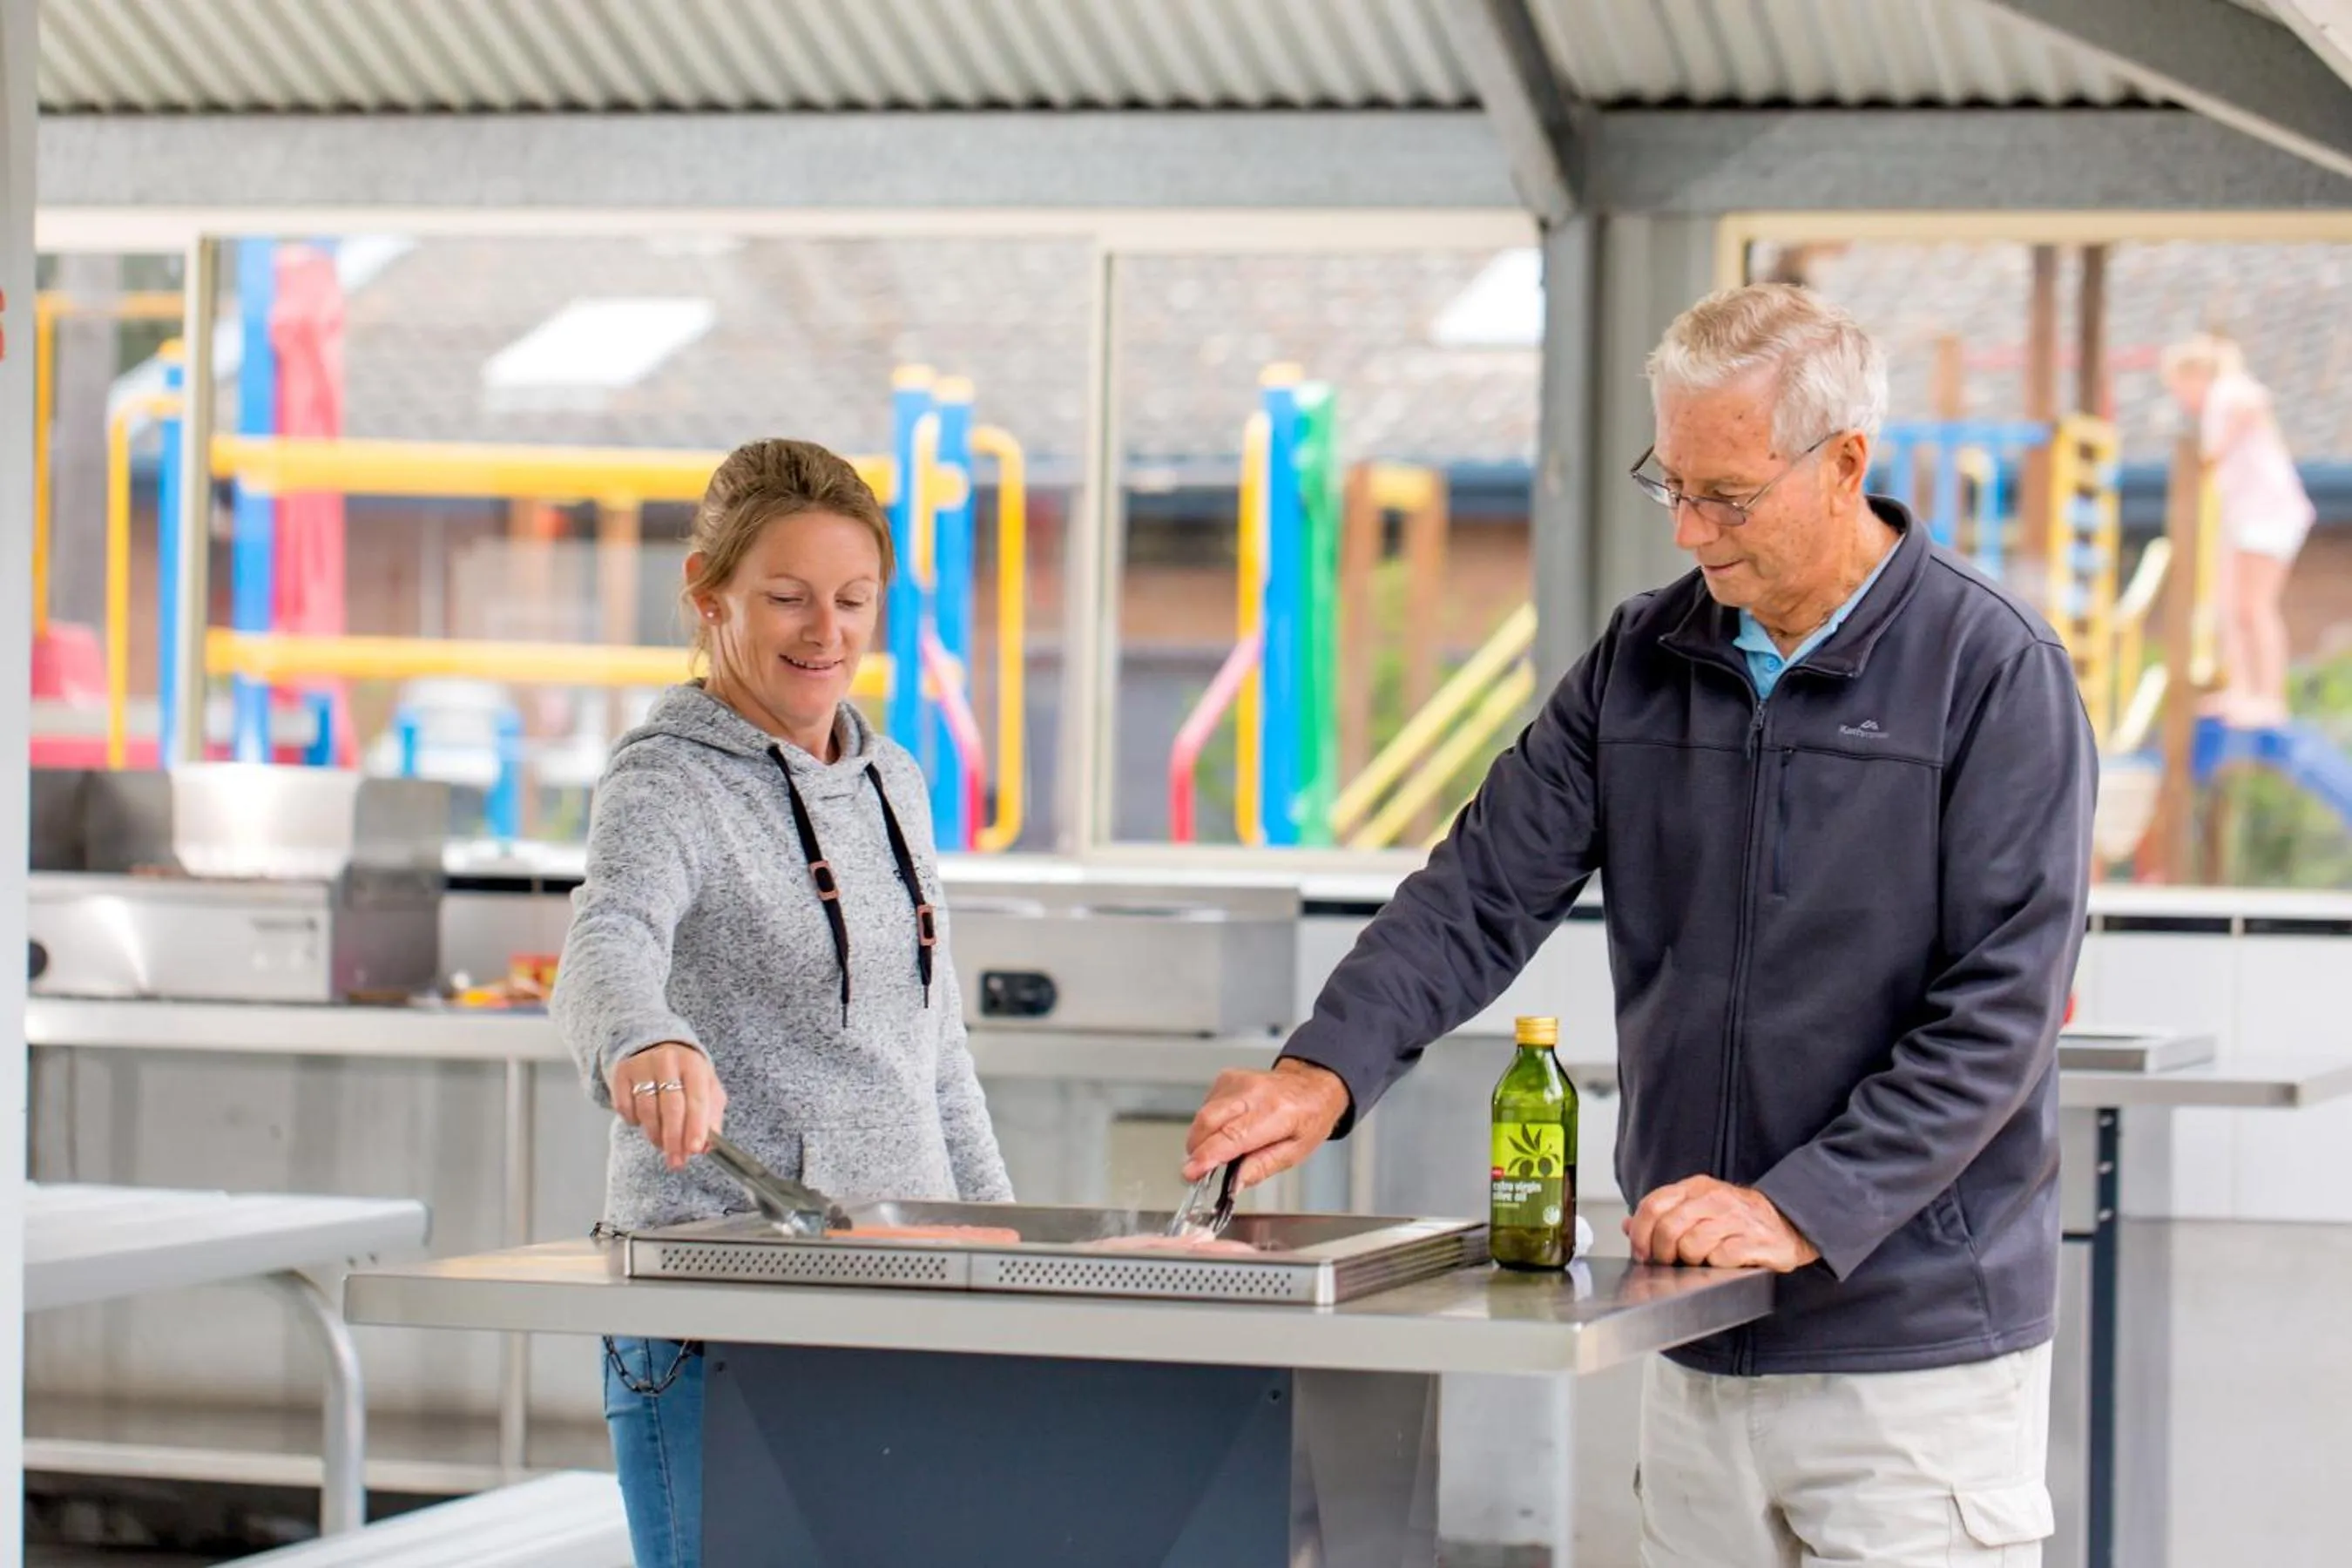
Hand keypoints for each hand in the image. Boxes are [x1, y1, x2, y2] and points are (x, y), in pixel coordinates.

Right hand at [606, 1043, 726, 1172]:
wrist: (655, 1049)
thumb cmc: (686, 1076)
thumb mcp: (706, 1088)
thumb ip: (710, 1116)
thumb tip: (707, 1146)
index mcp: (694, 1065)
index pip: (697, 1099)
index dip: (696, 1127)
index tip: (694, 1150)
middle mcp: (668, 1061)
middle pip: (671, 1107)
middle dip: (674, 1139)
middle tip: (676, 1161)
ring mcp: (642, 1065)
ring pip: (647, 1111)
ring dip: (655, 1135)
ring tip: (662, 1143)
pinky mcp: (621, 1073)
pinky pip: (625, 1108)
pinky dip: (634, 1121)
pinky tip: (644, 1120)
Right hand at [1182, 1060, 1351, 1190]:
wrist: (1311, 1085)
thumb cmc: (1308, 1118)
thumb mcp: (1295, 1152)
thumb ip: (1262, 1167)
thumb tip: (1234, 1183)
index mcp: (1276, 1112)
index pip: (1233, 1136)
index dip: (1208, 1156)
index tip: (1192, 1172)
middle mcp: (1254, 1092)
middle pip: (1209, 1121)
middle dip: (1197, 1149)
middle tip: (1199, 1170)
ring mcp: (1237, 1081)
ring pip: (1203, 1115)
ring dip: (1203, 1138)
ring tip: (1224, 1148)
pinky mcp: (1226, 1079)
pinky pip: (1206, 1106)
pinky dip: (1209, 1124)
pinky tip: (1226, 1128)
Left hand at [1625, 1176, 1819, 1271]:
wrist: (1789, 1222)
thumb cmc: (1738, 1219)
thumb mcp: (1698, 1208)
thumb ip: (1663, 1215)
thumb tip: (1628, 1226)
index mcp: (1696, 1187)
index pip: (1653, 1205)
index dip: (1640, 1233)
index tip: (1641, 1253)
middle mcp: (1714, 1199)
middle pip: (1668, 1227)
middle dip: (1661, 1253)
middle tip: (1668, 1264)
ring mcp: (1736, 1219)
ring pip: (1691, 1245)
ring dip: (1691, 1261)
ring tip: (1702, 1261)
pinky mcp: (1754, 1241)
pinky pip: (1720, 1259)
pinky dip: (1716, 1267)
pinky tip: (1724, 1263)